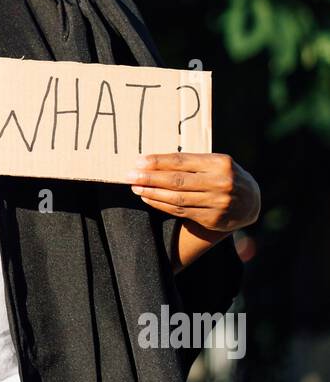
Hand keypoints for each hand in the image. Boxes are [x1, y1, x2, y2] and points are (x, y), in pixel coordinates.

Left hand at [125, 152, 260, 233]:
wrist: (251, 202)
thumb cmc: (226, 175)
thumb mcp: (216, 162)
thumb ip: (193, 162)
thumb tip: (154, 162)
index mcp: (220, 163)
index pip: (183, 162)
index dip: (159, 162)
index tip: (139, 161)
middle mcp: (220, 183)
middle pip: (177, 181)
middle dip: (150, 178)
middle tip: (130, 176)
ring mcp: (217, 203)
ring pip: (177, 199)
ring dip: (152, 193)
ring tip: (136, 187)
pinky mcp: (212, 219)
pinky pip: (181, 211)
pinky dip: (162, 205)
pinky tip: (148, 198)